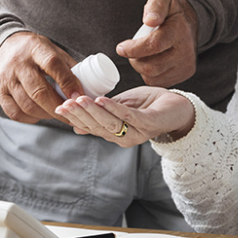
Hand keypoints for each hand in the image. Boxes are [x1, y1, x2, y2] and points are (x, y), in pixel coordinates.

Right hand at [0, 32, 79, 123]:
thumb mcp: (50, 49)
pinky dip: (30, 118)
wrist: (0, 47)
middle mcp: (18, 63)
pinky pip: (15, 113)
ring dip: (46, 114)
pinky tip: (40, 115)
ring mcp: (6, 79)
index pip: (52, 64)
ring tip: (58, 114)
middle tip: (73, 115)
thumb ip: (67, 66)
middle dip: (59, 107)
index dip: (67, 82)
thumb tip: (88, 86)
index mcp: (35, 48)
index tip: (79, 96)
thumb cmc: (31, 50)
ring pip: (28, 105)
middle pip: (39, 91)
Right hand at [54, 86, 195, 146]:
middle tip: (65, 103)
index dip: (75, 118)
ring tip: (79, 99)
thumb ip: (100, 115)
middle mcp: (124, 138)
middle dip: (80, 114)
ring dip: (93, 111)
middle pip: (98, 127)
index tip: (59, 106)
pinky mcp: (149, 122)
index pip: (90, 128)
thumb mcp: (119, 108)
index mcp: (115, 135)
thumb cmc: (147, 105)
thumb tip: (75, 126)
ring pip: (110, 123)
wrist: (178, 106)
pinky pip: (129, 116)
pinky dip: (114, 108)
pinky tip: (101, 99)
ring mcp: (137, 132)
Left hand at [116, 0, 198, 86]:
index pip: (154, 45)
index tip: (121, 48)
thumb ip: (155, 7)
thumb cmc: (172, 14)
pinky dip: (150, 74)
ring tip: (142, 54)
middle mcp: (185, 51)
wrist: (190, 25)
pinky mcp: (184, 74)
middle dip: (134, 60)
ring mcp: (185, 65)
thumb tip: (149, 20)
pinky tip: (151, 61)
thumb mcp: (163, 1)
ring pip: (153, 76)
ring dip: (141, 67)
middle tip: (131, 50)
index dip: (134, 49)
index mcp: (178, 31)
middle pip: (152, 66)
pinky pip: (158, 81)